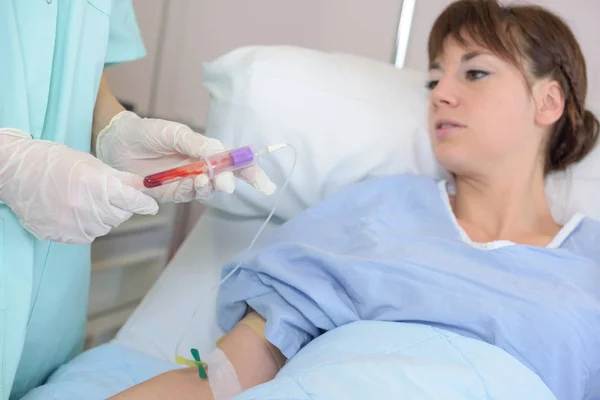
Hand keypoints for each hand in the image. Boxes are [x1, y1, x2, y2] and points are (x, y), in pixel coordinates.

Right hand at [0, 129, 158, 243]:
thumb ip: (119, 178)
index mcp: (96, 186)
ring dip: (103, 217)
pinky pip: (87, 235)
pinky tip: (74, 211)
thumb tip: (144, 187)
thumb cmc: (53, 162)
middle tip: (109, 196)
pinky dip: (87, 225)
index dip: (144, 204)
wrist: (14, 172)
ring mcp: (73, 225)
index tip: (151, 207)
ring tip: (85, 200)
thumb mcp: (90, 164)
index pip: (132, 201)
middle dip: (121, 207)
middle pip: (120, 216)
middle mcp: (86, 209)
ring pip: (105, 227)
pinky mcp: (61, 236)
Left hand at [95, 111, 275, 202]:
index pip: (234, 162)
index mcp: (206, 151)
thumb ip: (196, 143)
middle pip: (228, 179)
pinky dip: (194, 190)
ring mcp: (188, 182)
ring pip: (209, 190)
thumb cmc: (146, 132)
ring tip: (206, 180)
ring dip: (210, 187)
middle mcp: (201, 168)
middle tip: (228, 185)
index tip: (264, 183)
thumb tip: (220, 152)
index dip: (251, 171)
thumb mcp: (173, 132)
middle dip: (235, 183)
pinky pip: (189, 195)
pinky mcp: (172, 193)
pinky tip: (193, 182)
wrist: (116, 142)